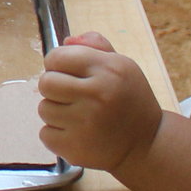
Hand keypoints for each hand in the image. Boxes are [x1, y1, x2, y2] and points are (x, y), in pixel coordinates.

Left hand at [36, 31, 163, 171]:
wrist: (146, 143)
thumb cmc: (129, 99)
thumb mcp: (121, 66)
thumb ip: (94, 47)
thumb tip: (66, 42)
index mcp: (108, 70)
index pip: (56, 57)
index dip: (57, 63)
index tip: (67, 71)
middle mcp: (97, 95)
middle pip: (45, 83)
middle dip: (54, 87)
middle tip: (72, 94)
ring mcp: (85, 124)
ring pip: (43, 109)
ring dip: (56, 111)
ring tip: (79, 115)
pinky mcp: (75, 148)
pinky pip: (45, 134)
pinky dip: (56, 134)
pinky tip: (77, 132)